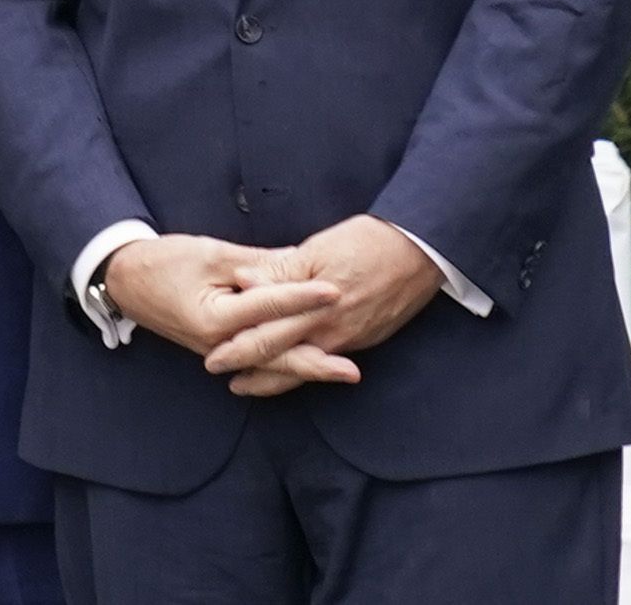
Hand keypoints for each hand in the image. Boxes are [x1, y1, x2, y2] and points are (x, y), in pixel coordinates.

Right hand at [103, 233, 343, 378]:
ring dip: (308, 369)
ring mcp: (219, 351)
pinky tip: (308, 368)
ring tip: (341, 374)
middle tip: (352, 370)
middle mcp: (219, 343)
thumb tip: (297, 264)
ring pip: (271, 364)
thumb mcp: (208, 253)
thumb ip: (255, 263)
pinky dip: (284, 365)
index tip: (335, 291)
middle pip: (275, 354)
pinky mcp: (221, 349)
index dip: (302, 297)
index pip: (267, 306)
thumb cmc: (163, 261)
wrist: (124, 279)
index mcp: (213, 317)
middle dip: (316, 362)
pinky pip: (258, 362)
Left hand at [202, 216, 444, 391]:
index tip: (212, 358)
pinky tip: (294, 367)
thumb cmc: (364, 243)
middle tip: (226, 382)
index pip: (268, 337)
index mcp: (315, 309)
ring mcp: (352, 339)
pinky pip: (328, 359)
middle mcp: (333, 332)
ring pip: (307, 366)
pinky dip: (306, 367)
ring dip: (277, 377)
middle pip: (285, 360)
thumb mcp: (315, 250)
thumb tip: (242, 281)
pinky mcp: (366, 338)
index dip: (238, 350)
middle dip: (254, 374)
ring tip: (250, 385)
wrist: (418, 251)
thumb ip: (278, 271)